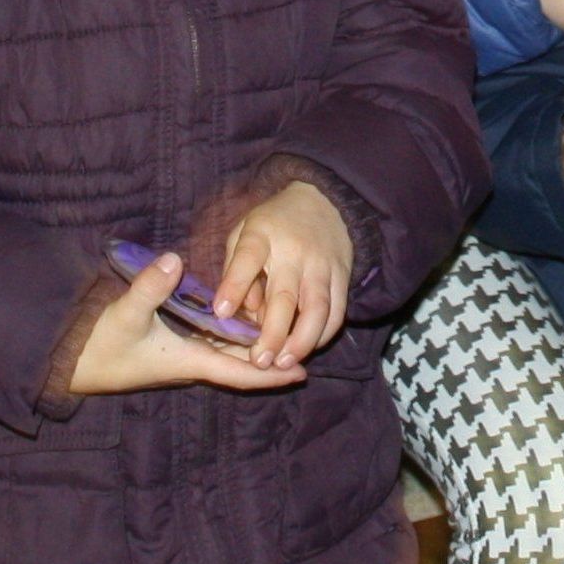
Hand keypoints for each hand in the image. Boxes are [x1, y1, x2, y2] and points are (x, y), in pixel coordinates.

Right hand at [68, 248, 305, 396]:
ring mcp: (178, 354)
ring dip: (250, 343)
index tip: (301, 373)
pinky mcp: (167, 346)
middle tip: (303, 341)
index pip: (238, 372)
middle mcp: (189, 361)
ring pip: (225, 351)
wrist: (69, 361)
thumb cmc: (98, 344)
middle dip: (269, 354)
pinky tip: (239, 317)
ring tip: (282, 326)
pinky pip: (209, 342)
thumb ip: (149, 287)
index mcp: (187, 360)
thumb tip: (175, 259)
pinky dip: (229, 334)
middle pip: (240, 361)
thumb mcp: (124, 314)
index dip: (270, 374)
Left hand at [212, 179, 357, 368]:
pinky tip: (307, 350)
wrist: (325, 200)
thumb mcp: (244, 232)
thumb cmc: (273, 223)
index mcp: (261, 235)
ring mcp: (322, 264)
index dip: (234, 286)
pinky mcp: (342, 276)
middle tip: (259, 361)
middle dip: (272, 332)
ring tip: (283, 363)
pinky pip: (337, 312)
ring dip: (301, 341)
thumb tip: (241, 311)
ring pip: (317, 309)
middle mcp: (294, 251)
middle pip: (285, 296)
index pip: (247, 259)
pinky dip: (323, 335)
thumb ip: (237, 269)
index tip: (221, 313)